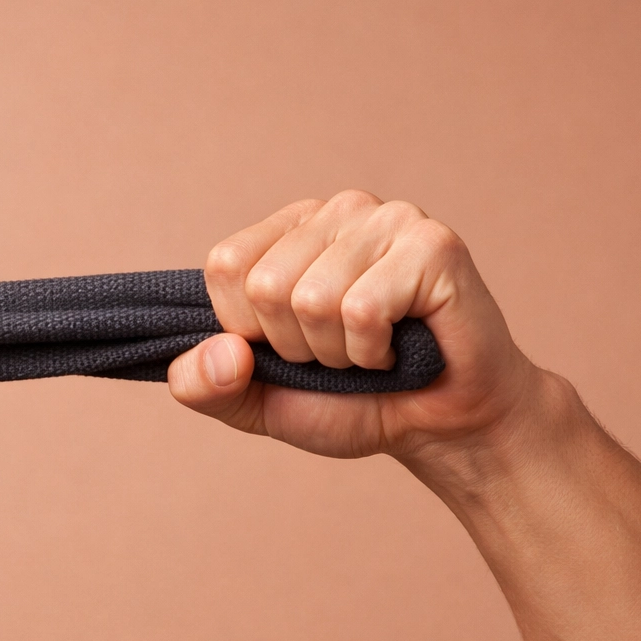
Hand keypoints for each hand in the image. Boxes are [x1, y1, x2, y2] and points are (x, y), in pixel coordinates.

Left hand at [168, 190, 550, 465]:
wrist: (438, 428)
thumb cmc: (350, 403)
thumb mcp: (255, 402)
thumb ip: (202, 384)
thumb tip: (222, 350)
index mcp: (287, 231)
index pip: (225, 267)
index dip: (249, 330)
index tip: (293, 346)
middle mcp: (336, 212)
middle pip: (266, 285)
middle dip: (297, 347)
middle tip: (340, 353)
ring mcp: (387, 221)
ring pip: (313, 299)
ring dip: (338, 354)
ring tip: (372, 350)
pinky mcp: (432, 246)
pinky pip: (363, 310)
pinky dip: (374, 353)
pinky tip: (400, 346)